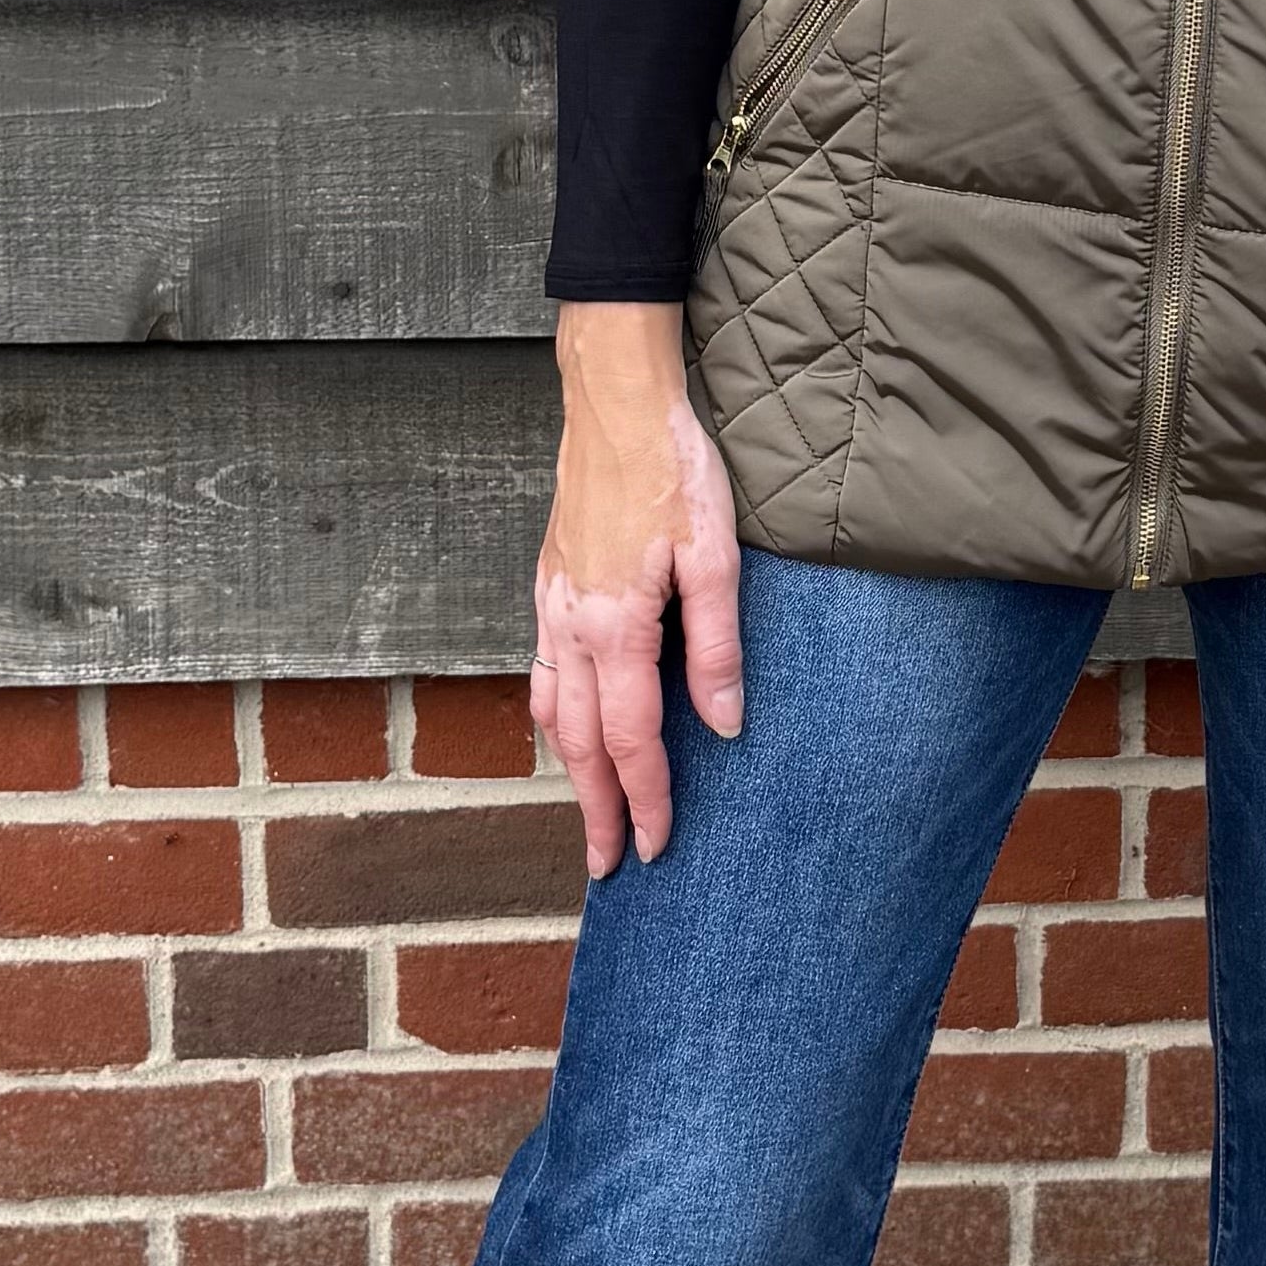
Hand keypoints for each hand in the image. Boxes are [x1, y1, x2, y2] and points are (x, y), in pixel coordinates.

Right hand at [532, 302, 746, 875]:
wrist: (616, 401)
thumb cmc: (673, 468)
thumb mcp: (716, 556)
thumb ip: (718, 645)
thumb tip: (725, 722)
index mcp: (613, 626)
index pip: (629, 738)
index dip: (646, 798)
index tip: (658, 847)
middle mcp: (569, 625)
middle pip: (577, 742)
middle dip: (596, 807)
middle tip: (611, 864)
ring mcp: (551, 605)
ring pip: (550, 711)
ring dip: (570, 770)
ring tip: (589, 812)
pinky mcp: (549, 584)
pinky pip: (540, 670)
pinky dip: (551, 716)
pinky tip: (565, 728)